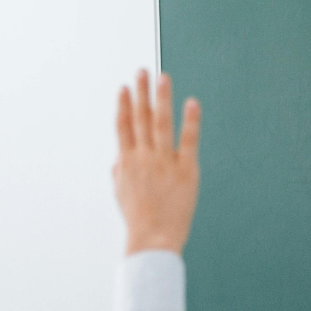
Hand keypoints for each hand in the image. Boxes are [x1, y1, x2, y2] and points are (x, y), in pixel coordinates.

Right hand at [114, 70, 200, 254]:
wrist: (153, 239)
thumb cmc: (138, 220)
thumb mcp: (121, 194)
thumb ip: (119, 172)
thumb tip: (118, 158)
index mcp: (126, 162)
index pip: (123, 127)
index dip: (124, 105)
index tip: (124, 87)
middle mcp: (143, 158)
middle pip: (141, 118)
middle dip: (141, 93)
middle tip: (142, 71)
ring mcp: (164, 162)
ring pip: (161, 123)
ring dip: (161, 98)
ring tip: (163, 77)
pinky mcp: (185, 170)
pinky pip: (189, 141)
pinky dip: (190, 121)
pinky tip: (191, 102)